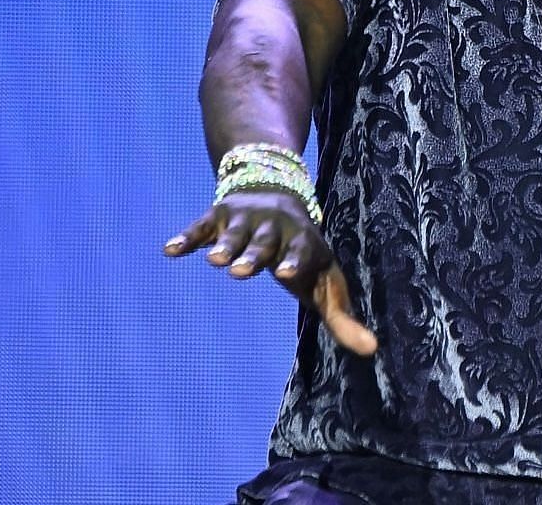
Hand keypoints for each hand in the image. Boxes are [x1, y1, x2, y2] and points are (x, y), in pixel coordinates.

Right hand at [162, 188, 377, 355]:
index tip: (286, 274)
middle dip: (253, 255)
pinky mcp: (220, 216)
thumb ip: (342, 317)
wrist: (277, 190)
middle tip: (238, 271)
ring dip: (225, 245)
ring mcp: (245, 219)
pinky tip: (170, 250)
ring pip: (235, 233)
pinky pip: (202, 226)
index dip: (295, 260)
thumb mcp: (325, 281)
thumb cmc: (304, 253)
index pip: (301, 251)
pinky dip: (188, 237)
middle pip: (263, 242)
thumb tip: (371, 351)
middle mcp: (273, 227)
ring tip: (214, 261)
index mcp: (302, 242)